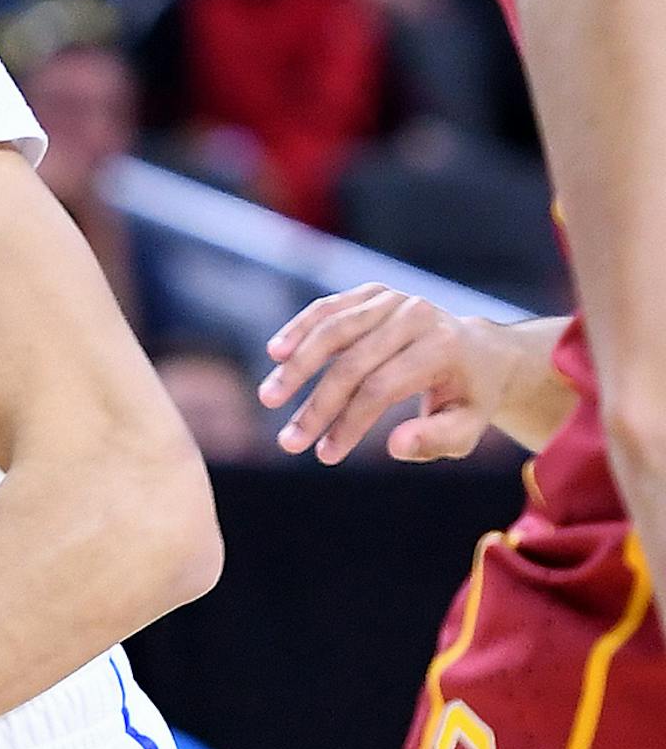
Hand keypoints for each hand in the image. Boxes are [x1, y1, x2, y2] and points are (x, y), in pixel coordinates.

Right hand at [259, 284, 518, 462]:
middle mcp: (417, 315)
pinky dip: (299, 329)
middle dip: (317, 406)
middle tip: (288, 441)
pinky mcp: (373, 293)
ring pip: (332, 330)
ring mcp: (393, 299)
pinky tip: (276, 352)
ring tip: (269, 397)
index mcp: (443, 347)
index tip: (325, 455)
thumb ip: (436, 440)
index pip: (381, 388)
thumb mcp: (466, 428)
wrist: (481, 352)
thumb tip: (394, 446)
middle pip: (352, 363)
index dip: (348, 423)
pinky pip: (328, 309)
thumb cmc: (468, 399)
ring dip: (296, 366)